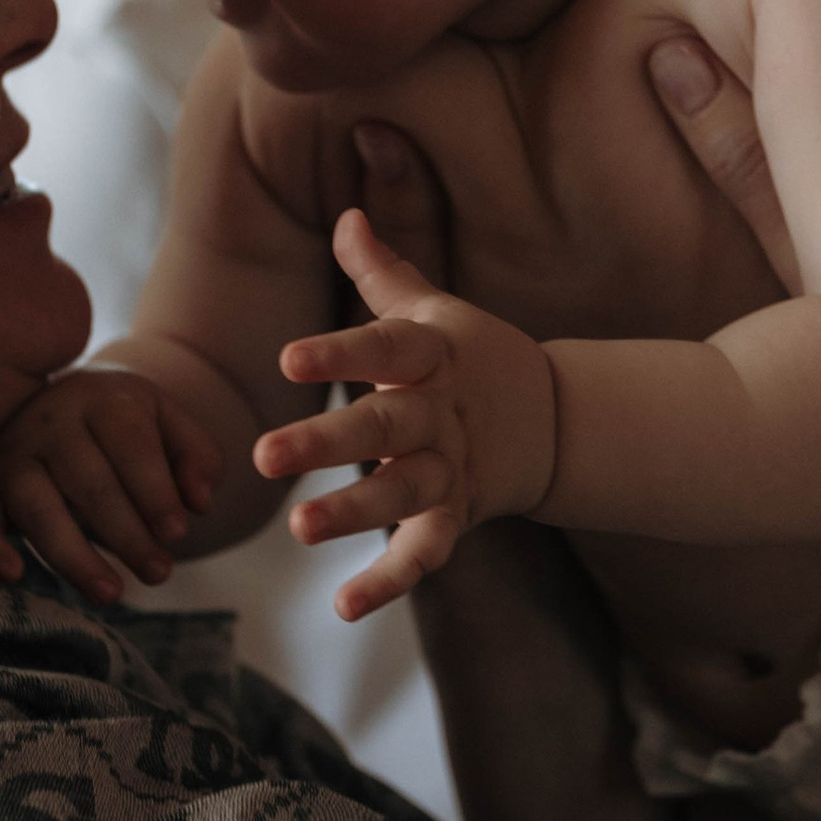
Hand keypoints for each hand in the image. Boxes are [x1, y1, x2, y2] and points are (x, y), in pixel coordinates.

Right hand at [0, 368, 221, 602]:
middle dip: (127, 534)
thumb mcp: (168, 422)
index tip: (178, 534)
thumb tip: (200, 501)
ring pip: (37, 507)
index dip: (155, 491)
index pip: (129, 444)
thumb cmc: (125, 426)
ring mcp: (12, 454)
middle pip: (89, 483)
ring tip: (113, 594)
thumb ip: (197, 456)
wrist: (64, 403)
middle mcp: (50, 421)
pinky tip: (14, 576)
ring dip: (75, 556)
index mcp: (102, 398)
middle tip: (160, 573)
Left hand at [250, 208, 557, 621]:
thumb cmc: (471, 356)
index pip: (384, 347)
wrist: (556, 422)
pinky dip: (390, 581)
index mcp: (432, 355)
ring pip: (403, 492)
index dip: (339, 353)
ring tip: (298, 529)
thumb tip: (346, 214)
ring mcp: (452, 468)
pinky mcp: (457, 516)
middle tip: (264, 455)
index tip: (287, 358)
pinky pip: (425, 552)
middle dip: (326, 442)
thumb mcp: (433, 310)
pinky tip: (344, 606)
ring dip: (353, 512)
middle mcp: (441, 413)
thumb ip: (381, 272)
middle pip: (384, 426)